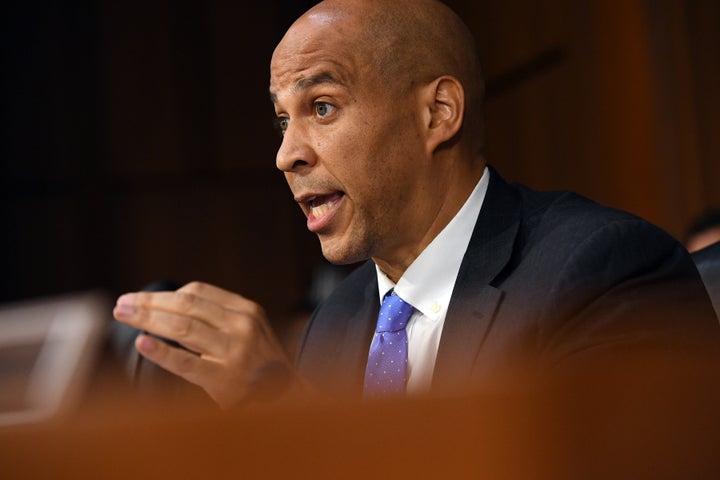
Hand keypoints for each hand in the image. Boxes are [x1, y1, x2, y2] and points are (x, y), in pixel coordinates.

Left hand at [112, 281, 296, 408]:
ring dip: (147, 318)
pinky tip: (142, 344)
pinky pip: (186, 363)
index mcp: (246, 310)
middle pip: (186, 305)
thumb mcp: (249, 330)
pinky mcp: (224, 379)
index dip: (165, 294)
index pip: (198, 292)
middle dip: (149, 303)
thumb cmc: (261, 363)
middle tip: (122, 304)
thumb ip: (217, 318)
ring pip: (182, 327)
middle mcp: (241, 326)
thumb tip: (167, 308)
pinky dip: (162, 352)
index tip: (140, 298)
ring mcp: (234, 352)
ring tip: (123, 316)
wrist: (287, 397)